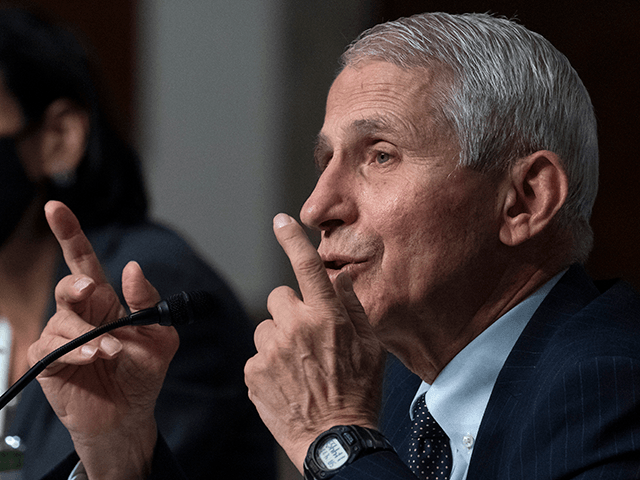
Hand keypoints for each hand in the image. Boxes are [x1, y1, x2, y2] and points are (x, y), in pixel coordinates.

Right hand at [28, 201, 178, 479]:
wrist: (128, 414)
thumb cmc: (143, 371)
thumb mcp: (159, 335)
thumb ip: (148, 302)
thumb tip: (133, 268)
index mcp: (106, 301)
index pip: (85, 261)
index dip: (69, 234)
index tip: (55, 207)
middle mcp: (81, 314)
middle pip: (69, 285)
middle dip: (76, 285)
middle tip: (89, 290)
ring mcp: (62, 336)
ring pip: (62, 318)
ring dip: (88, 334)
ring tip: (111, 353)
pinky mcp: (49, 361)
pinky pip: (53, 347)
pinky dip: (76, 352)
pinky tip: (95, 360)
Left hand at [244, 214, 385, 471]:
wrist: (335, 439)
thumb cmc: (358, 392)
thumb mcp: (370, 346)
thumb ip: (352, 306)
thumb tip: (337, 280)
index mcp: (326, 316)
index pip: (306, 266)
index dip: (293, 239)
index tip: (281, 221)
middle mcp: (295, 327)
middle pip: (279, 297)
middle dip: (290, 311)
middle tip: (306, 338)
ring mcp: (271, 350)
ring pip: (266, 327)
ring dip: (278, 339)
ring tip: (297, 366)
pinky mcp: (253, 371)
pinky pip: (257, 355)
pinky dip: (268, 365)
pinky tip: (286, 382)